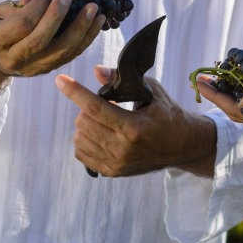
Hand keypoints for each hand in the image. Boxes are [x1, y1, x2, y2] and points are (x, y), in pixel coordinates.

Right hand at [0, 0, 105, 81]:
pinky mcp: (47, 70)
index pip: (22, 25)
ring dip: (82, 29)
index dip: (38, 7)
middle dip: (58, 15)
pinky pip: (70, 55)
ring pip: (61, 51)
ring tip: (95, 9)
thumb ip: (17, 6)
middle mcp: (15, 59)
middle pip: (42, 40)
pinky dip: (86, 38)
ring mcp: (33, 68)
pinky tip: (97, 22)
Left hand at [56, 67, 216, 176]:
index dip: (75, 92)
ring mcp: (116, 163)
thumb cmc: (168, 115)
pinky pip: (81, 152)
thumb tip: (97, 71)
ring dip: (85, 122)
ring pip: (80, 137)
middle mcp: (122, 148)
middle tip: (105, 103)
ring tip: (105, 118)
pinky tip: (99, 132)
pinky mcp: (111, 171)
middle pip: (84, 121)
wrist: (182, 146)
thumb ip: (122, 81)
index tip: (60, 80)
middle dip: (87, 107)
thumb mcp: (152, 92)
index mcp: (134, 128)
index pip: (95, 108)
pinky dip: (84, 138)